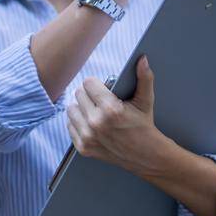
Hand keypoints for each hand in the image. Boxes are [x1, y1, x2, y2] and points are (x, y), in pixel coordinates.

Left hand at [67, 56, 170, 175]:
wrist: (145, 156)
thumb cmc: (144, 125)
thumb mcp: (145, 101)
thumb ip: (144, 77)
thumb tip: (142, 59)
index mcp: (111, 110)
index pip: (87, 83)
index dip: (96, 84)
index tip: (103, 89)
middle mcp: (96, 124)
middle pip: (78, 94)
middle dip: (89, 95)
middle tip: (100, 102)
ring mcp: (88, 137)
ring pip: (71, 109)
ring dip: (81, 108)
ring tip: (95, 112)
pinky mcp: (83, 148)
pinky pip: (69, 125)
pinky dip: (78, 123)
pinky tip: (91, 124)